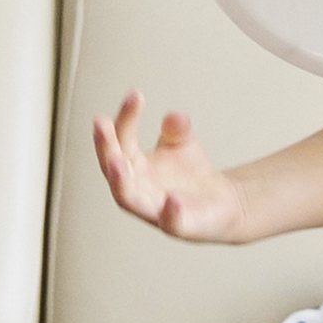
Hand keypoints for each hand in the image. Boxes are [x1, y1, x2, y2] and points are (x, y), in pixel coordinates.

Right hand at [89, 91, 237, 243]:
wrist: (222, 203)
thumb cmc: (191, 175)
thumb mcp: (182, 143)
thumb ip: (177, 130)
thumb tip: (175, 117)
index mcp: (134, 167)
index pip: (120, 140)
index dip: (125, 118)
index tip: (135, 95)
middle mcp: (137, 189)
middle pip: (113, 169)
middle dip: (105, 147)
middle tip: (100, 123)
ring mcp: (155, 211)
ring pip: (129, 200)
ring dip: (121, 182)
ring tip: (117, 162)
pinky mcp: (180, 227)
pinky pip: (171, 223)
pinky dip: (170, 213)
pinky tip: (172, 199)